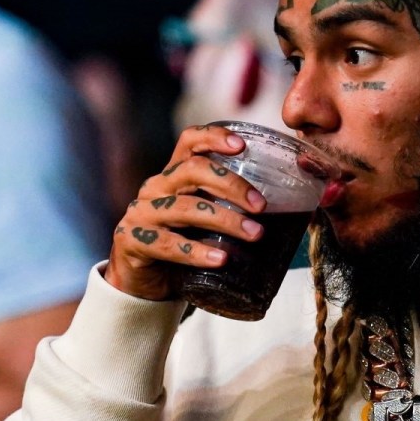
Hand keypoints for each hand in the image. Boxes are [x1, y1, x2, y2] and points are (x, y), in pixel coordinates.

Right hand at [105, 124, 266, 300]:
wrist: (144, 283)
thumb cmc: (184, 244)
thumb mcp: (204, 219)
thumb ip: (228, 207)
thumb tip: (287, 210)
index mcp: (174, 175)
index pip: (189, 141)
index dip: (213, 137)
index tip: (241, 145)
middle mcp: (155, 187)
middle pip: (192, 170)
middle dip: (231, 185)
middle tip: (261, 206)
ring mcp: (142, 213)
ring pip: (186, 208)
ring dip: (225, 220)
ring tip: (254, 234)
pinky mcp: (133, 242)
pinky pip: (169, 245)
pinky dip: (198, 252)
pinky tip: (221, 258)